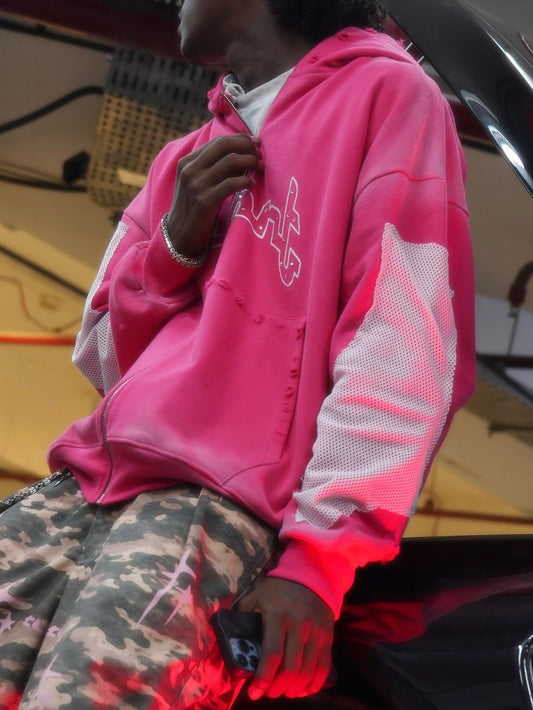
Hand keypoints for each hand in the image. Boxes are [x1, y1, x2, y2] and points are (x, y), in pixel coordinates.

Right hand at [166, 133, 262, 256]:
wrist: (179, 236)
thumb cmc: (193, 209)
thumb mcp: (196, 183)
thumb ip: (212, 168)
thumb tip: (242, 154)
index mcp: (187, 162)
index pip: (217, 141)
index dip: (239, 140)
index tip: (255, 143)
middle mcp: (190, 170)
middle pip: (224, 146)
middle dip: (246, 146)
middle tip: (259, 154)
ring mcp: (196, 185)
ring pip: (230, 162)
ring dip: (250, 162)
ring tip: (260, 168)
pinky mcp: (205, 202)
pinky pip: (231, 184)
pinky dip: (246, 181)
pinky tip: (252, 185)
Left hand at [237, 577, 334, 699]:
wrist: (311, 576)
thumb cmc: (278, 589)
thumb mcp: (257, 595)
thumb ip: (244, 614)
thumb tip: (227, 634)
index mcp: (277, 615)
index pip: (272, 654)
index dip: (263, 678)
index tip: (254, 693)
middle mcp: (299, 625)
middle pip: (291, 668)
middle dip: (277, 688)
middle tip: (268, 693)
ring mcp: (316, 632)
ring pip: (308, 671)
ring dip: (295, 689)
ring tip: (284, 692)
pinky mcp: (328, 637)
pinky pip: (324, 667)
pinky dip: (314, 683)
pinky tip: (304, 689)